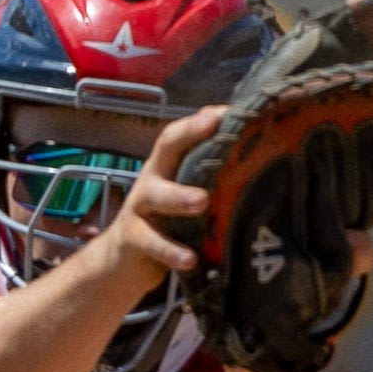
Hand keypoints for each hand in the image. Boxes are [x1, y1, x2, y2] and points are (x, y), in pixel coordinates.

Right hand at [78, 109, 221, 287]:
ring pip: (157, 197)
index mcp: (167, 166)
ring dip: (179, 197)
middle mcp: (152, 179)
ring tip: (201, 202)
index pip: (182, 133)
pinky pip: (152, 243)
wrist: (121, 260)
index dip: (201, 120)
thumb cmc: (164, 223)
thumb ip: (207, 181)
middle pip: (166, 148)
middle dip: (189, 136)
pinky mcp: (132, 240)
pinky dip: (171, 251)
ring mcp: (139, 209)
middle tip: (216, 133)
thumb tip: (251, 159)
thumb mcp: (182, 197)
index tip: (229, 111)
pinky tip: (190, 259)